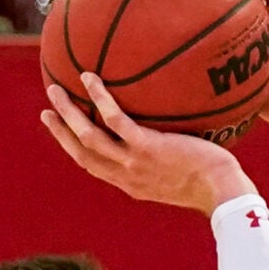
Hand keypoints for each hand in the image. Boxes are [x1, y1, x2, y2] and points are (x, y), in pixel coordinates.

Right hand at [42, 73, 254, 213]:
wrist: (222, 191)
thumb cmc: (212, 181)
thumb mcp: (181, 176)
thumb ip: (167, 160)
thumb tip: (172, 136)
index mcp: (130, 183)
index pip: (94, 165)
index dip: (73, 148)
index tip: (61, 132)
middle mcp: (125, 175)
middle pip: (81, 151)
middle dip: (60, 131)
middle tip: (46, 110)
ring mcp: (133, 162)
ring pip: (88, 135)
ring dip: (68, 112)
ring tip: (56, 89)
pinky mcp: (145, 147)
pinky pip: (114, 119)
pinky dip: (98, 98)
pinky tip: (91, 78)